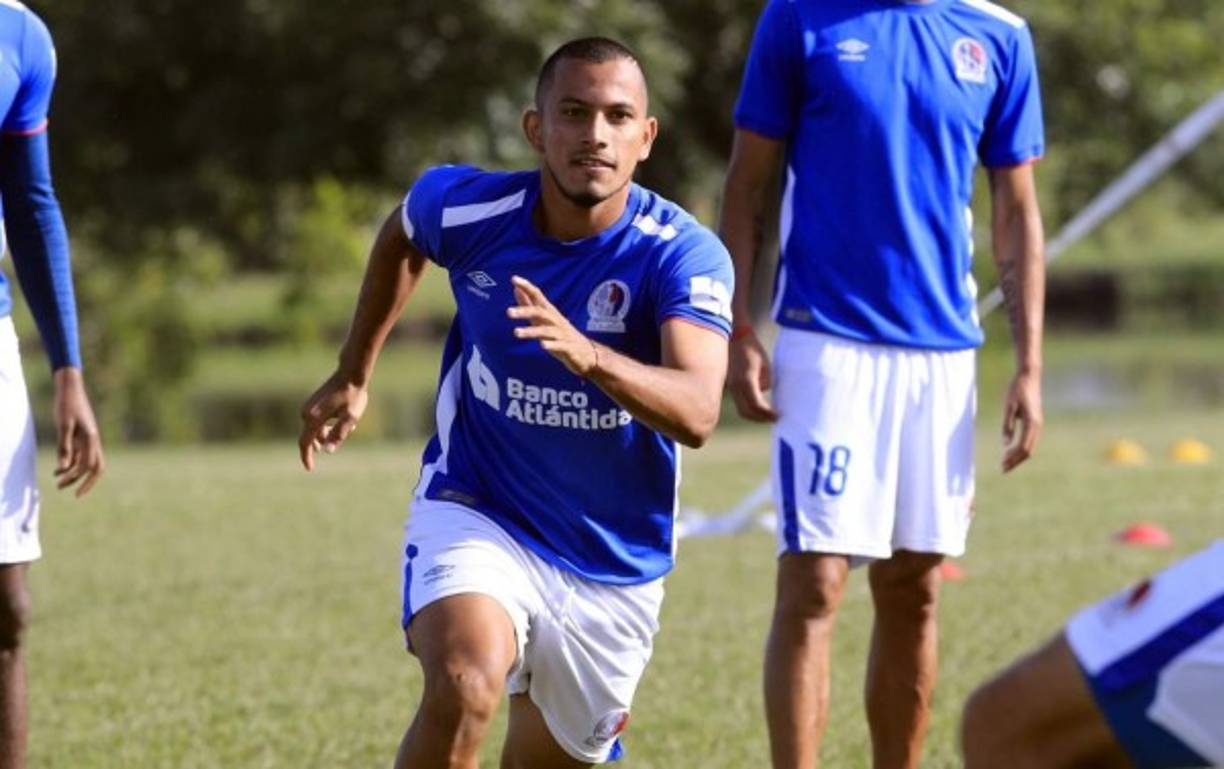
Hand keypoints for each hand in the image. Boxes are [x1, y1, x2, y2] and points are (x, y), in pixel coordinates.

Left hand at [51, 367, 104, 495]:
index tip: (68, 489)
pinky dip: (71, 463)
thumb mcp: (63, 426)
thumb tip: (63, 469)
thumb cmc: (66, 405)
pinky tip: (58, 468)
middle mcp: (94, 440)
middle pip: (97, 467)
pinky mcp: (83, 436)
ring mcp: (89, 439)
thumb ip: (64, 447)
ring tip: (58, 481)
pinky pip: (80, 455)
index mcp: (92, 438)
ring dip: (74, 473)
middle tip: (74, 493)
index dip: (78, 479)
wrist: (70, 388)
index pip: (88, 465)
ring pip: (87, 462)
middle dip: (86, 482)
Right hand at [299, 372, 368, 469]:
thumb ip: (339, 434)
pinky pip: (316, 421)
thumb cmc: (352, 396)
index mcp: (313, 418)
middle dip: (324, 441)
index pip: (305, 443)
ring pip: (315, 429)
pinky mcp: (312, 403)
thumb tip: (327, 451)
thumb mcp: (351, 417)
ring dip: (328, 433)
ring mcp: (308, 407)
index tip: (310, 468)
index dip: (306, 457)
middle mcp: (306, 412)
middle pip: (310, 437)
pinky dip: (327, 425)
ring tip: (349, 424)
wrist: (350, 374)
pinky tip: (342, 418)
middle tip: (345, 433)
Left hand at [506, 275, 597, 376]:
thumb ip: (529, 304)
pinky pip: (559, 346)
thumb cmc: (560, 333)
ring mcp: (562, 334)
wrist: (585, 353)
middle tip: (508, 312)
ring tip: (516, 332)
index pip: (537, 295)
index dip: (527, 286)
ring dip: (531, 331)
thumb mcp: (543, 318)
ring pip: (546, 330)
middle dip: (524, 311)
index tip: (514, 279)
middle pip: (540, 312)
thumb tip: (516, 289)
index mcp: (549, 312)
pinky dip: (551, 345)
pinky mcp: (568, 348)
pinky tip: (542, 345)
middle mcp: (555, 320)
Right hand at [727, 329, 777, 421]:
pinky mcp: (729, 384)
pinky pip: (738, 400)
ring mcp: (730, 386)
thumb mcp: (766, 364)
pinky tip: (758, 403)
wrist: (734, 336)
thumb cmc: (751, 348)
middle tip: (773, 418)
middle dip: (760, 418)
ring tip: (767, 414)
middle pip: (746, 412)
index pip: (757, 406)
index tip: (778, 416)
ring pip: (741, 408)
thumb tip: (763, 391)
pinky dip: (748, 406)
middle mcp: (736, 386)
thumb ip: (766, 381)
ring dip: (753, 414)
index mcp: (746, 381)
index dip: (768, 414)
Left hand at [1002, 369, 1042, 471]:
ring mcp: (1038, 424)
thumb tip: (1005, 444)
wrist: (1029, 376)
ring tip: (1005, 463)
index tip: (1002, 466)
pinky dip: (1021, 448)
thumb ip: (1007, 425)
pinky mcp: (1035, 422)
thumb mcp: (1008, 407)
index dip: (1013, 458)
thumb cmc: (1017, 390)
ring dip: (1018, 456)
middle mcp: (1037, 426)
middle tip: (1002, 469)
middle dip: (1015, 461)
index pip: (1023, 447)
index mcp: (1032, 423)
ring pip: (1030, 447)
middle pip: (1028, 451)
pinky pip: (1030, 440)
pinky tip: (1011, 451)